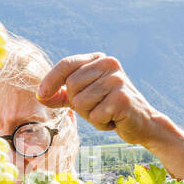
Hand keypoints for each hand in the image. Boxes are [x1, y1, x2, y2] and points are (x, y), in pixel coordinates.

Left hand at [36, 52, 165, 145]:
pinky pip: (95, 116)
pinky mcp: (122, 98)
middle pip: (71, 86)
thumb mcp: (84, 98)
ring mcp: (117, 80)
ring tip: (106, 113)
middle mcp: (109, 64)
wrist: (143, 123)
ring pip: (80, 103)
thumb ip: (62, 95)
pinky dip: (101, 124)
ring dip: (90, 115)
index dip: (50, 80)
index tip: (41, 94)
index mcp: (99, 59)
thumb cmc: (110, 109)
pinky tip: (114, 120)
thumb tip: (40, 95)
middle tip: (97, 107)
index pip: (66, 64)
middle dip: (78, 104)